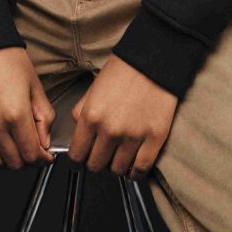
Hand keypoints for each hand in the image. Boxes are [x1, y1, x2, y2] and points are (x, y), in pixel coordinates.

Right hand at [0, 46, 55, 169]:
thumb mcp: (35, 86)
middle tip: (31, 148)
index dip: (43, 159)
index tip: (46, 156)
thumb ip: (44, 117)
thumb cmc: (9, 60)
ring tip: (14, 146)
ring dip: (7, 159)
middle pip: (14, 162)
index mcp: (16, 114)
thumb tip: (45, 143)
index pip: (32, 154)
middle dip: (27, 159)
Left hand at [67, 54, 178, 179]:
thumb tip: (78, 131)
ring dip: (116, 166)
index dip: (78, 157)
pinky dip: (135, 172)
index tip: (83, 156)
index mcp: (91, 116)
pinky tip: (133, 165)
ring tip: (119, 155)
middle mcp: (110, 130)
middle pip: (96, 165)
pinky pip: (141, 169)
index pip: (77, 155)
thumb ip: (81, 111)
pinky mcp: (154, 139)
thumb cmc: (124, 70)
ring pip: (118, 170)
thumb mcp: (93, 87)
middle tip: (102, 153)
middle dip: (96, 161)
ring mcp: (133, 137)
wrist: (154, 59)